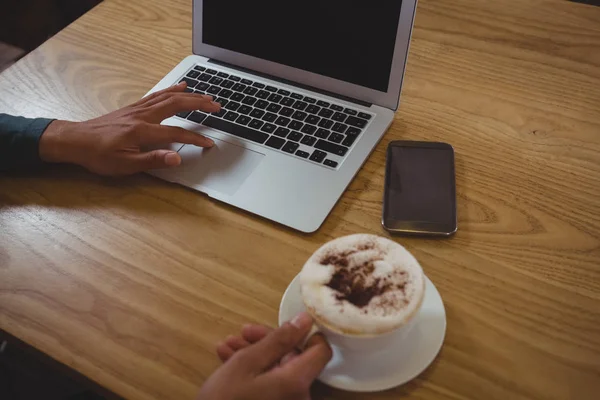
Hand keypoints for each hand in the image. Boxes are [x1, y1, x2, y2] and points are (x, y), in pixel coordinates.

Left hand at [39, 82, 219, 175]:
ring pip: (168, 97)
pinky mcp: (133, 107)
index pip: (176, 133)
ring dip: (189, 95)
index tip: (210, 143)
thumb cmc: (98, 156)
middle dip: (199, 104)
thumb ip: (152, 160)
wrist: (76, 141)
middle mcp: (142, 116)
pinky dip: (171, 90)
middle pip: (177, 105)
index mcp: (142, 131)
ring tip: (206, 95)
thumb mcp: (125, 165)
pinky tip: (180, 87)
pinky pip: (157, 95)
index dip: (195, 138)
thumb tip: (176, 157)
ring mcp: (138, 109)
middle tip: (217, 105)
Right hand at [197, 313, 331, 399]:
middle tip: (243, 332)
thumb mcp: (247, 362)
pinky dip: (254, 372)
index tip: (286, 323)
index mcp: (298, 382)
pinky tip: (229, 360)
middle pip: (294, 358)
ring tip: (229, 344)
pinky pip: (271, 384)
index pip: (321, 351)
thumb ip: (279, 339)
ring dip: (255, 353)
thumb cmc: (225, 398)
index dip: (307, 333)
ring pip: (278, 370)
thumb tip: (305, 320)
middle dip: (268, 341)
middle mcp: (299, 396)